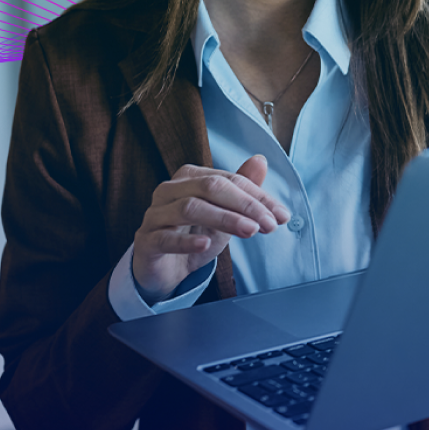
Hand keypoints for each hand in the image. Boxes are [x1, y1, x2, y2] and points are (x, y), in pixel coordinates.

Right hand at [132, 156, 289, 302]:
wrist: (165, 269)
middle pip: (211, 187)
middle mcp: (169, 190)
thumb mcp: (225, 214)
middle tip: (269, 224)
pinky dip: (186, 240)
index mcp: (190, 177)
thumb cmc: (195, 234)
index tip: (282, 215)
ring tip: (250, 231)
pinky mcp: (146, 240)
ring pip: (190, 208)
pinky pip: (165, 237)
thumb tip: (260, 160)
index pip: (229, 180)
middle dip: (245, 205)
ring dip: (224, 219)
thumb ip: (242, 189)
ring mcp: (155, 214)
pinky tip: (204, 244)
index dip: (258, 197)